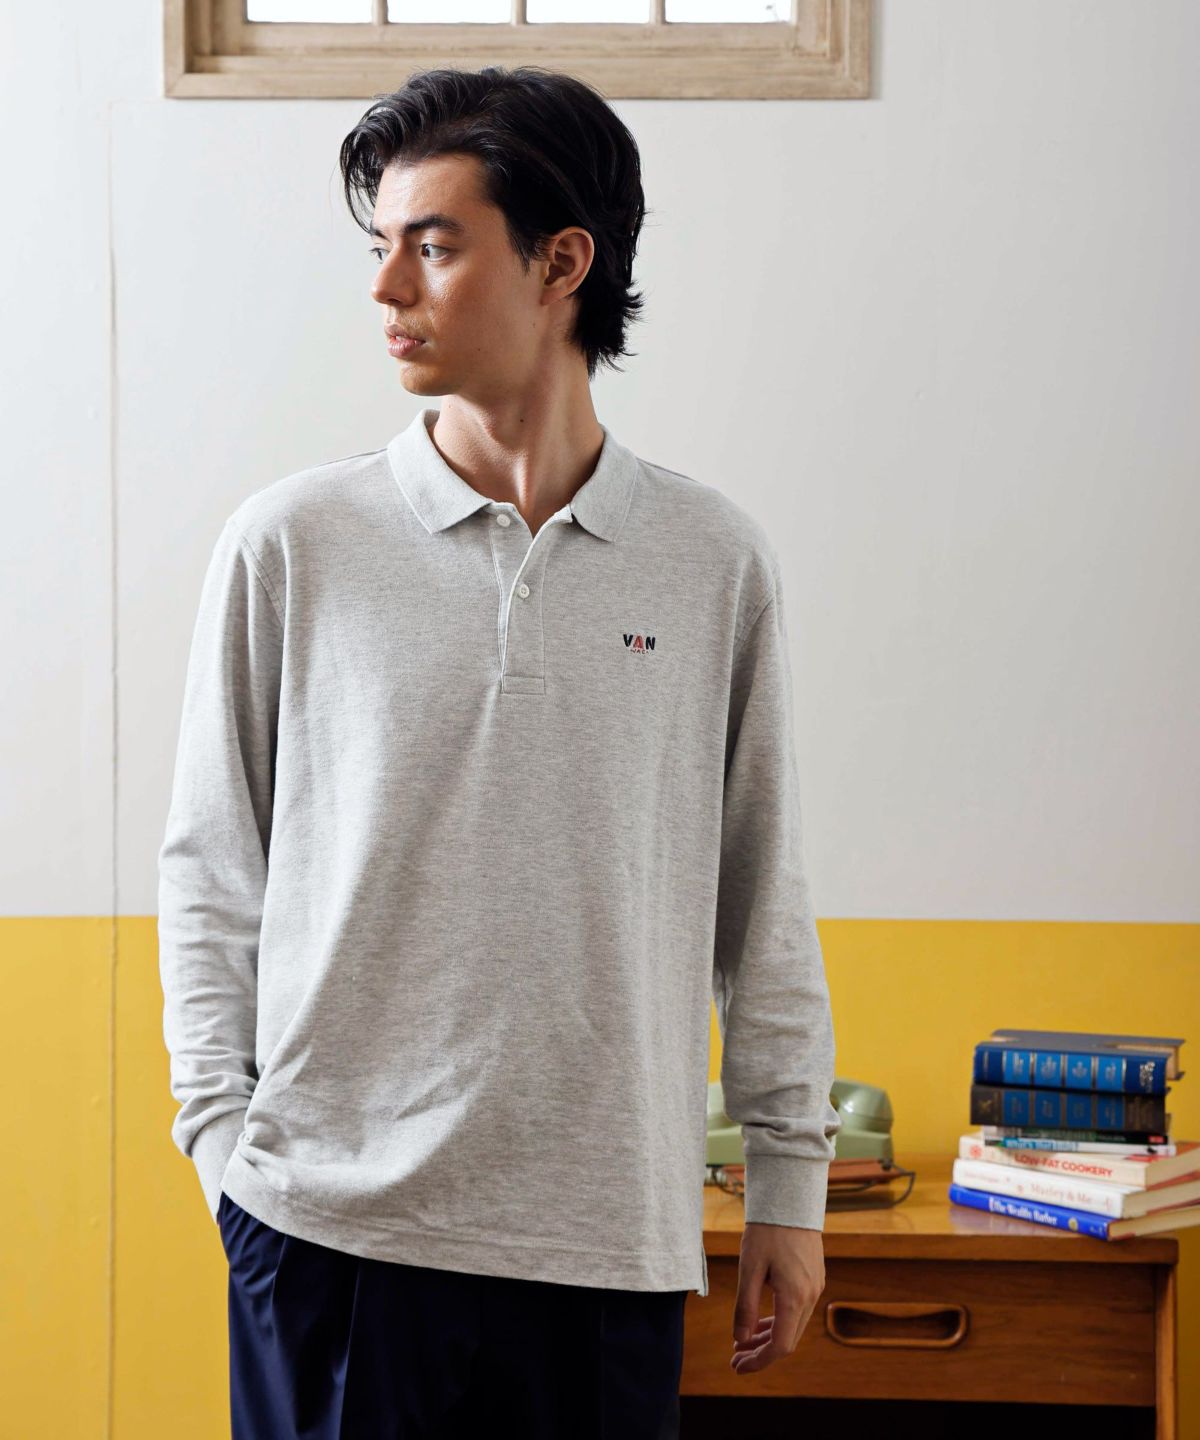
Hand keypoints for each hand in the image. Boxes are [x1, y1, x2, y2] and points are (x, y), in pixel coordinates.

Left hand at [730, 1221, 824, 1374]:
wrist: (790, 1199)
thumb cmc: (767, 1231)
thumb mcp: (749, 1269)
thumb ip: (745, 1307)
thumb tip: (740, 1340)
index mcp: (795, 1297)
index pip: (780, 1346)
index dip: (759, 1361)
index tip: (738, 1367)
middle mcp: (810, 1296)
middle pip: (788, 1340)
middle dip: (761, 1352)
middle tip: (735, 1358)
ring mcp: (815, 1287)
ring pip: (793, 1325)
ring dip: (769, 1337)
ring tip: (743, 1342)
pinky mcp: (813, 1278)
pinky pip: (797, 1310)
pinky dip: (778, 1320)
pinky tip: (760, 1321)